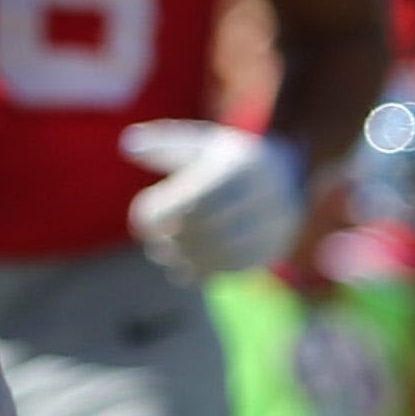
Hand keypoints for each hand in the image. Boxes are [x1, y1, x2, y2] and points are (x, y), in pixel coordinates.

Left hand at [121, 120, 306, 278]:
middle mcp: (262, 196)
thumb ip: (164, 145)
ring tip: (165, 253)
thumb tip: (127, 145)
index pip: (198, 196)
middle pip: (211, 226)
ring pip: (223, 252)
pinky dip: (203, 272)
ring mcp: (271, 225)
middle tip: (155, 240)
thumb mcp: (201, 143)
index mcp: (240, 166)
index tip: (143, 214)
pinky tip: (182, 268)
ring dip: (186, 258)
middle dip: (175, 237)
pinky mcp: (271, 250)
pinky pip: (234, 269)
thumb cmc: (228, 160)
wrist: (287, 180)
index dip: (165, 210)